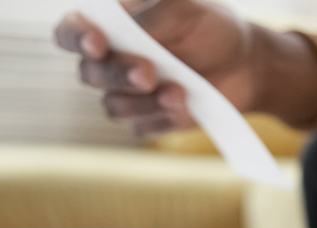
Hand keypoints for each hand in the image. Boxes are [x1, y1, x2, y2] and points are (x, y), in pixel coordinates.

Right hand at [54, 0, 316, 134]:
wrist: (246, 64)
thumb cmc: (212, 27)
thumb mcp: (187, 8)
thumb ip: (153, 13)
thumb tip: (125, 24)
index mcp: (111, 26)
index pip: (70, 33)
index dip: (76, 39)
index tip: (97, 43)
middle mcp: (112, 62)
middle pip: (90, 75)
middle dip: (119, 75)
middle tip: (149, 73)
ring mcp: (129, 96)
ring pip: (114, 107)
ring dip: (146, 102)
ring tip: (180, 92)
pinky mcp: (150, 121)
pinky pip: (143, 128)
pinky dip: (164, 119)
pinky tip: (186, 107)